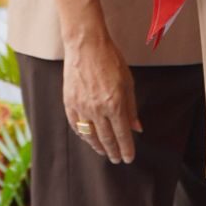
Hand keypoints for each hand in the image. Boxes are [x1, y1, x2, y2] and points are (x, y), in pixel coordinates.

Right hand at [63, 34, 140, 163]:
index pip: (122, 135)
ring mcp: (81, 107)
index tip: (129, 157)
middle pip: (106, 139)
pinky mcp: (69, 102)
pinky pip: (76, 125)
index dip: (126, 149)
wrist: (86, 45)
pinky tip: (88, 138)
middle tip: (118, 159)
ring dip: (98, 147)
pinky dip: (83, 135)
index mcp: (115, 104)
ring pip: (89, 136)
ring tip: (104, 152)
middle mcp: (97, 109)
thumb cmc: (110, 60)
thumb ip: (131, 108)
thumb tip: (136, 128)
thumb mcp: (128, 82)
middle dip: (113, 152)